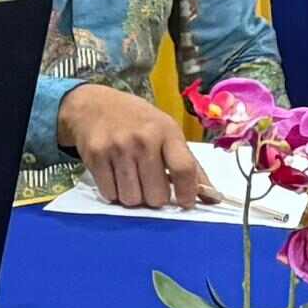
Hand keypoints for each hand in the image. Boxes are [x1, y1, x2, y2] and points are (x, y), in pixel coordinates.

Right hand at [58, 83, 210, 207]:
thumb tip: (213, 198)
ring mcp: (118, 148)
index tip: (186, 203)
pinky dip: (114, 193)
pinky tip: (115, 176)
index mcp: (167, 131)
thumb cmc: (138, 121)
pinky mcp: (95, 157)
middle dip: (156, 197)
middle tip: (151, 185)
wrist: (94, 105)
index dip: (187, 193)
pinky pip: (110, 195)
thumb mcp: (167, 132)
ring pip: (132, 199)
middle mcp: (143, 139)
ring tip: (132, 179)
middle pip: (157, 195)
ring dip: (134, 197)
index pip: (184, 169)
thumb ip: (190, 165)